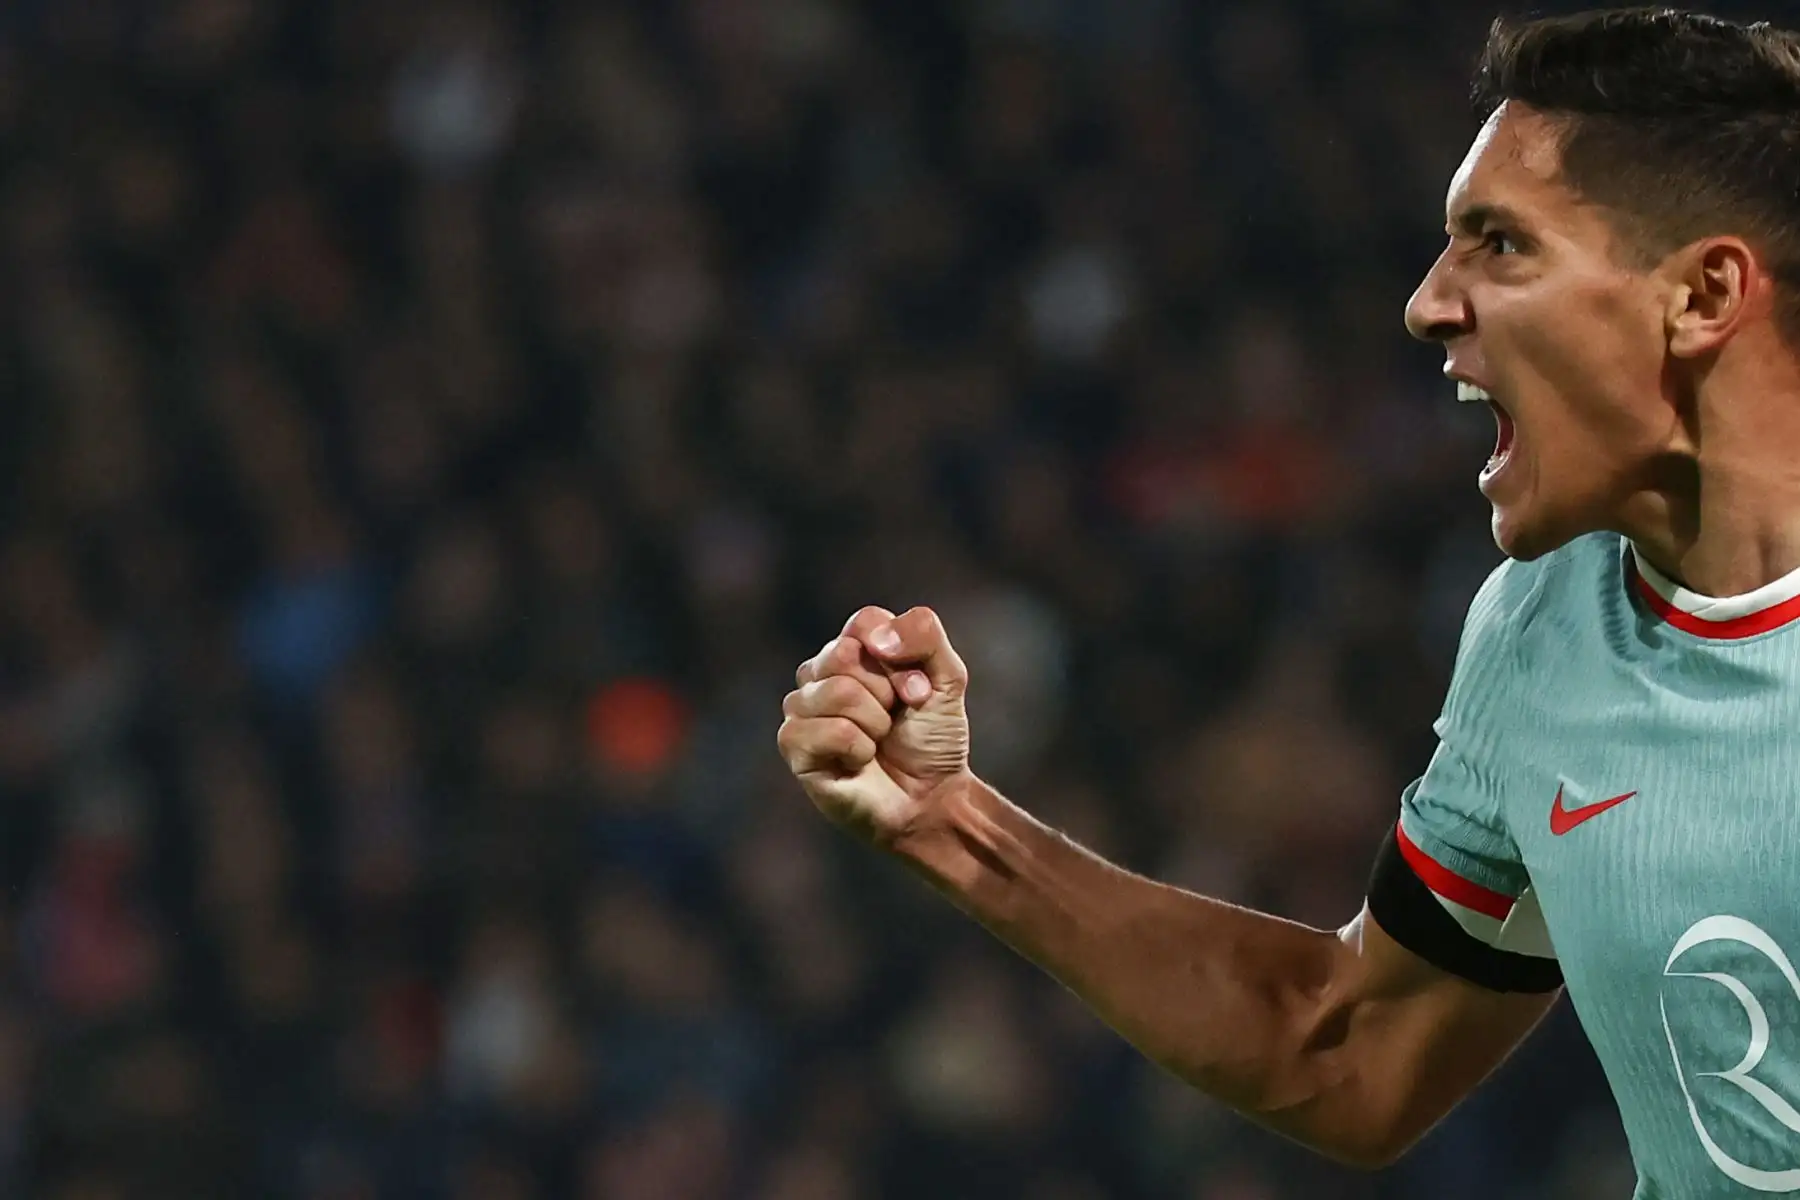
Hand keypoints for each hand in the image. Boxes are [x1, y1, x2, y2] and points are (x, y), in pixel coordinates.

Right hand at [777, 605, 971, 845]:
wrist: (930, 797)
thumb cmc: (933, 737)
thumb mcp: (948, 677)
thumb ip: (924, 635)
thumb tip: (877, 641)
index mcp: (853, 648)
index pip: (865, 623)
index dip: (901, 657)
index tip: (918, 690)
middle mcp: (820, 672)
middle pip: (845, 654)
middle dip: (887, 691)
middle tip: (896, 717)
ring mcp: (802, 708)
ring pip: (837, 691)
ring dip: (875, 723)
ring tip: (878, 740)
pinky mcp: (794, 745)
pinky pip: (828, 730)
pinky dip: (858, 749)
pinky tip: (859, 761)